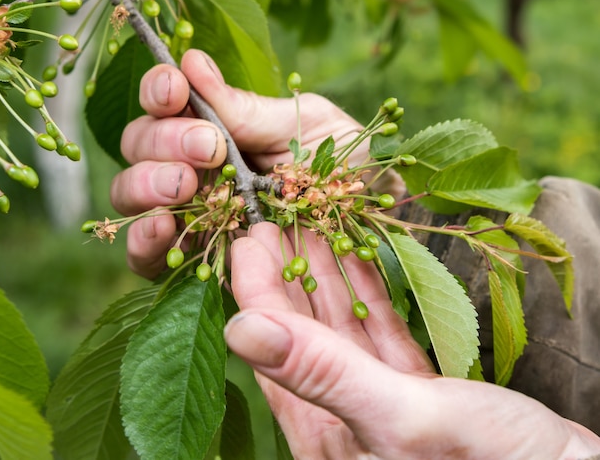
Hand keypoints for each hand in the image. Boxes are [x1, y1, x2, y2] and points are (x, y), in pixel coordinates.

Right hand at [110, 49, 378, 277]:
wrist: (366, 221)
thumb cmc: (340, 162)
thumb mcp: (303, 126)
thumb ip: (247, 108)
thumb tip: (193, 61)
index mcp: (214, 126)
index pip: (165, 103)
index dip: (160, 89)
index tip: (178, 87)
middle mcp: (191, 166)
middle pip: (139, 145)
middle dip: (165, 139)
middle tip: (209, 145)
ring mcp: (187, 213)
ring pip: (131, 193)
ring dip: (147, 182)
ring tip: (186, 183)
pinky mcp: (190, 259)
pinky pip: (146, 255)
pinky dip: (144, 239)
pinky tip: (162, 227)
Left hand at [225, 223, 599, 459]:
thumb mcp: (404, 415)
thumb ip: (321, 373)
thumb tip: (241, 329)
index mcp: (325, 434)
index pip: (272, 349)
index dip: (256, 290)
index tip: (248, 239)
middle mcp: (344, 418)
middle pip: (301, 332)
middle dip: (286, 272)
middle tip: (274, 221)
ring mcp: (380, 400)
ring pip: (340, 325)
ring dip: (326, 274)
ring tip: (311, 227)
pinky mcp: (415, 390)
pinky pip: (379, 331)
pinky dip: (368, 292)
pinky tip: (356, 258)